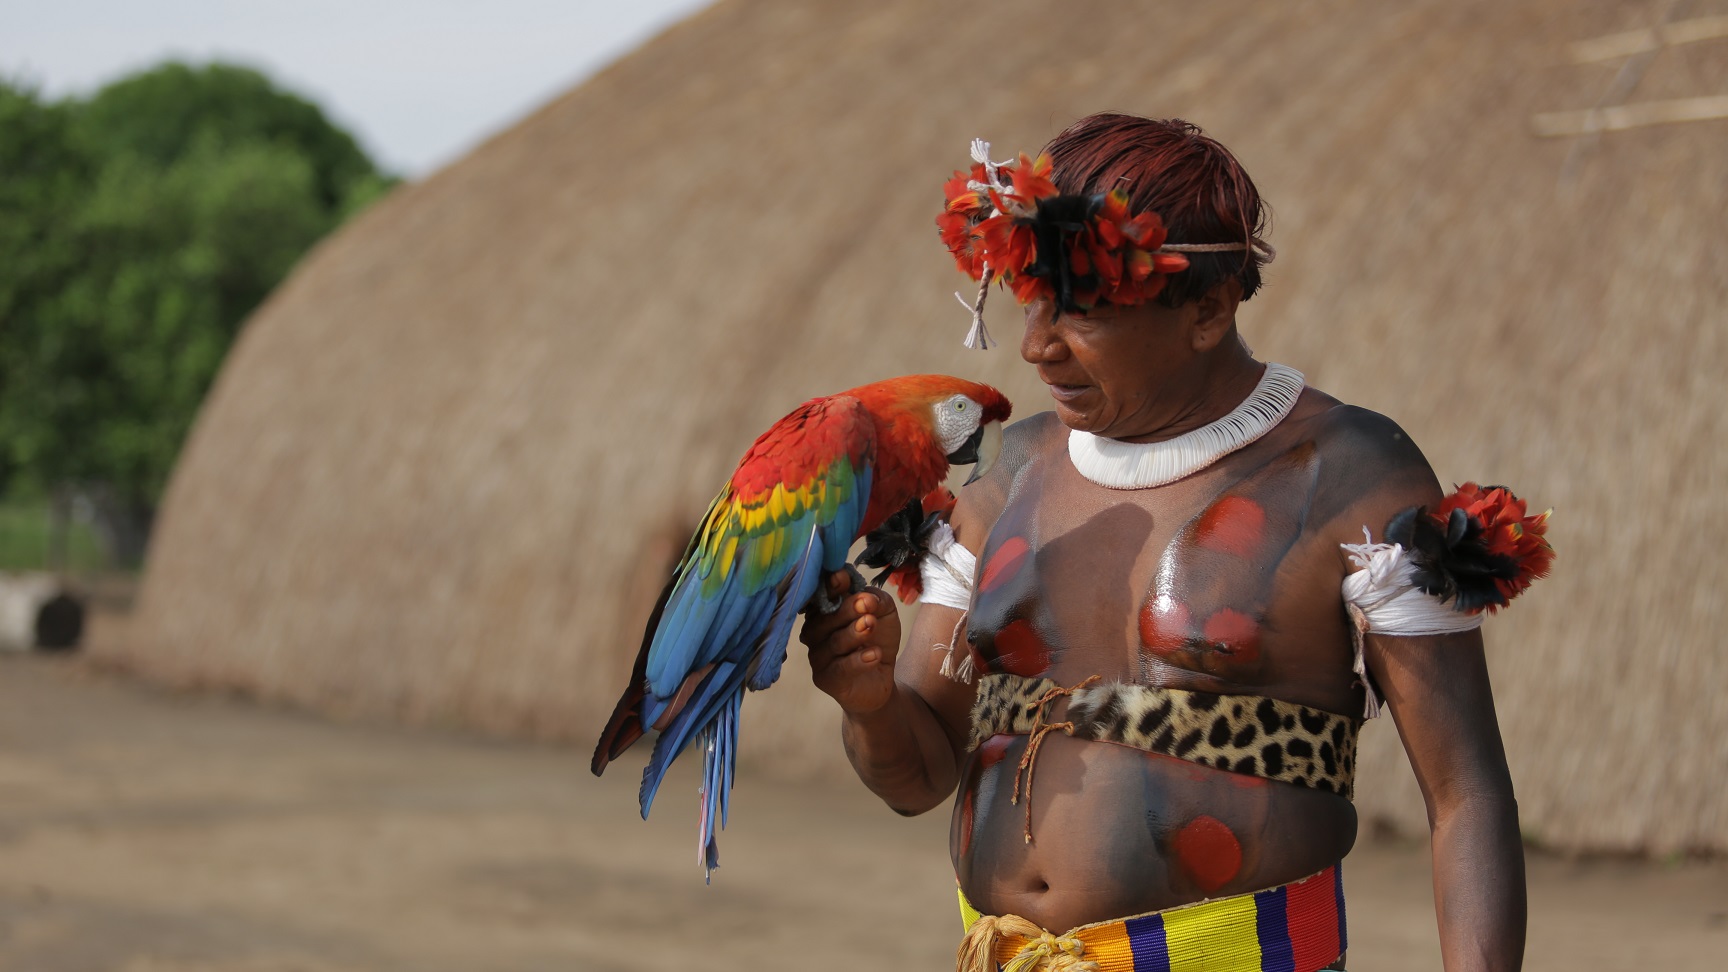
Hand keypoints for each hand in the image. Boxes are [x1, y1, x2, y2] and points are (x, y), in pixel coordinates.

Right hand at [800, 571, 901, 714]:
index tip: (842, 578)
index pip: (823, 595)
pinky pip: (840, 668)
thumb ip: (876, 600)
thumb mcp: (884, 613)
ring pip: (834, 642)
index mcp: (825, 611)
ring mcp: (818, 655)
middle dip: (846, 609)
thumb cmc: (876, 639)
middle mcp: (815, 631)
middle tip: (865, 603)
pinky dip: (858, 661)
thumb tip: (866, 597)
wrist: (881, 678)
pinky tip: (874, 654)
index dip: (830, 586)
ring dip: (853, 633)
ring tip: (870, 624)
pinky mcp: (825, 678)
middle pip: (826, 618)